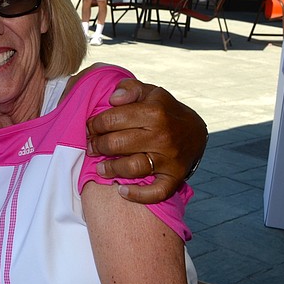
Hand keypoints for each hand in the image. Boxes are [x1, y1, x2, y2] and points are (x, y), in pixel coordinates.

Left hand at [87, 78, 206, 203]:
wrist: (194, 132)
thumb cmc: (164, 111)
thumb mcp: (150, 92)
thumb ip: (130, 89)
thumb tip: (113, 99)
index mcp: (154, 112)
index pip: (112, 120)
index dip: (94, 125)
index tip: (89, 128)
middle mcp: (162, 135)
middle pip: (117, 144)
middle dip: (98, 145)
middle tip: (91, 147)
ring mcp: (169, 158)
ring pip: (132, 167)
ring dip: (111, 169)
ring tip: (100, 167)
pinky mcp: (174, 177)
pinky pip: (156, 192)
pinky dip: (138, 195)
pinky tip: (122, 191)